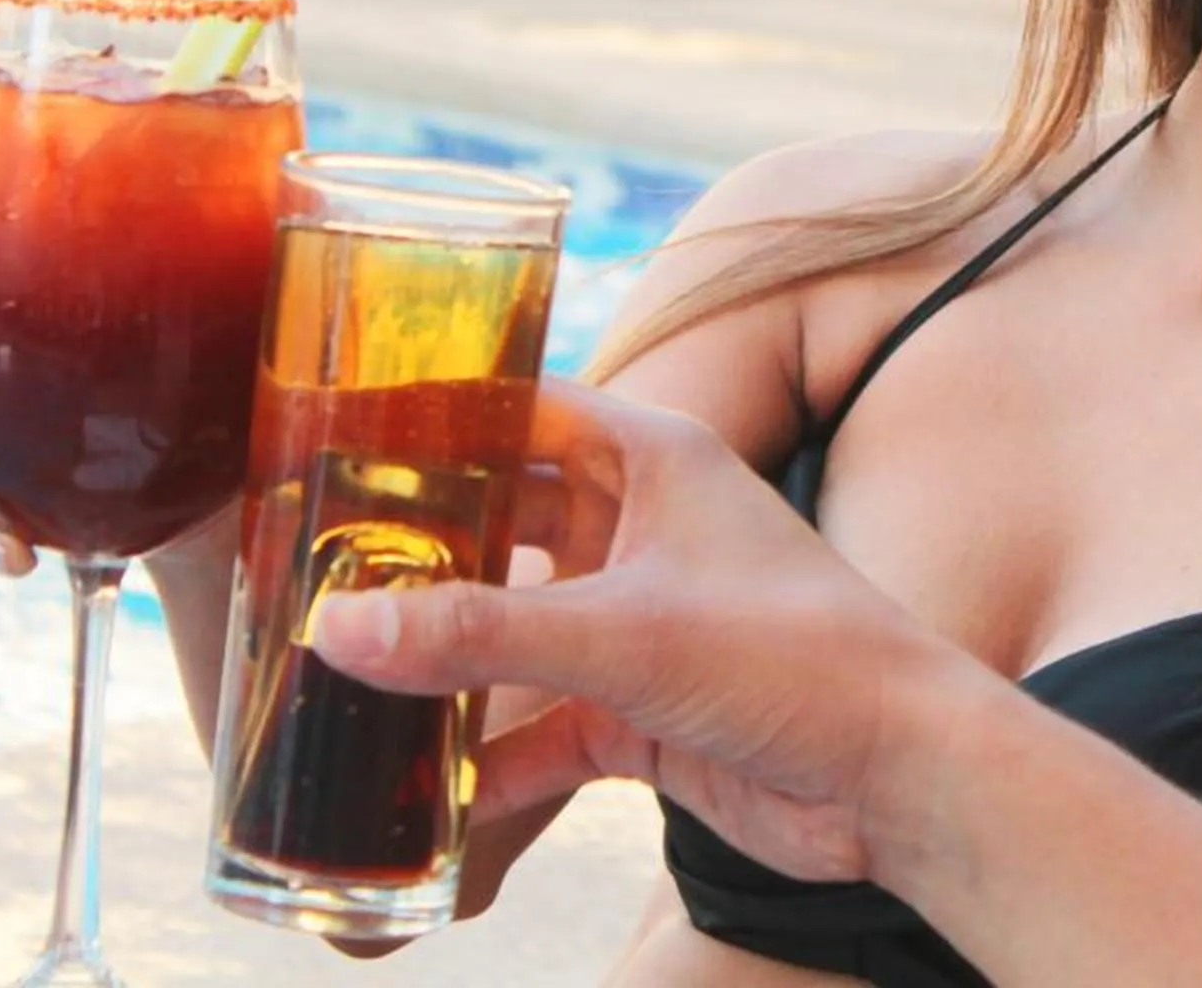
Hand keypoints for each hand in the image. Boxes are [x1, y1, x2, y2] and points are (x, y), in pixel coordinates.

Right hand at [310, 382, 984, 888]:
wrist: (897, 775)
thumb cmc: (798, 659)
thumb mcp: (625, 635)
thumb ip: (479, 634)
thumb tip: (340, 627)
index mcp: (652, 459)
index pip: (523, 407)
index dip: (434, 417)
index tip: (331, 432)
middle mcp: (640, 527)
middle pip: (502, 521)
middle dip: (415, 551)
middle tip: (304, 568)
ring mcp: (638, 621)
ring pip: (511, 630)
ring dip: (440, 661)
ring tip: (331, 678)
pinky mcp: (641, 710)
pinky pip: (538, 725)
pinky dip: (485, 759)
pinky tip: (415, 792)